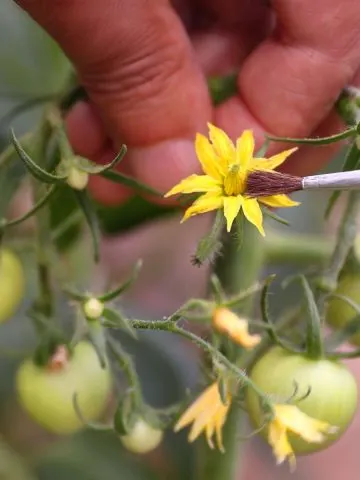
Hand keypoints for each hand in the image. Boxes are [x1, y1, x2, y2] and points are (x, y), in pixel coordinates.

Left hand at [16, 0, 359, 203]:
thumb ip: (135, 72)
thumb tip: (172, 182)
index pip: (335, 41)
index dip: (279, 126)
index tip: (208, 179)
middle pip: (294, 51)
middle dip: (218, 130)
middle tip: (160, 179)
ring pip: (232, 47)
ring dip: (163, 114)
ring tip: (97, 151)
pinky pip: (189, 21)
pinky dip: (143, 76)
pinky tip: (91, 112)